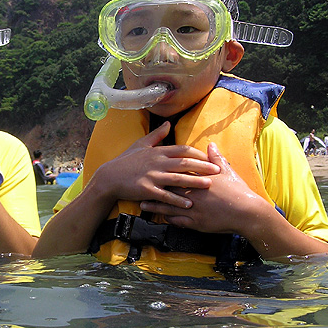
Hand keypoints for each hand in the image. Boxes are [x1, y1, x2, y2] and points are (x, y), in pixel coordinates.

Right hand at [92, 121, 220, 208]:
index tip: (210, 157)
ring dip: (194, 182)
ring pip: (178, 179)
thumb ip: (156, 135)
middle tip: (218, 170)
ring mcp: (152, 176)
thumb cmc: (125, 161)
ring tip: (209, 185)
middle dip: (203, 166)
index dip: (198, 153)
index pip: (182, 150)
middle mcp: (157, 162)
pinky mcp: (147, 190)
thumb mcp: (140, 145)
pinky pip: (166, 196)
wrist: (109, 177)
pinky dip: (178, 200)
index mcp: (158, 152)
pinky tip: (189, 204)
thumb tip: (168, 124)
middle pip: (184, 163)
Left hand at [140, 142, 265, 233]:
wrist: (247, 213)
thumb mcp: (227, 171)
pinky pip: (178, 221)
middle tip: (139, 187)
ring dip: (155, 206)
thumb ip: (216, 158)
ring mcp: (193, 209)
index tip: (150, 168)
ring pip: (169, 207)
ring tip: (142, 205)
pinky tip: (161, 218)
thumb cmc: (237, 190)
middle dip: (153, 188)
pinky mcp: (196, 223)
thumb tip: (210, 145)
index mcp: (199, 179)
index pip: (177, 173)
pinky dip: (169, 219)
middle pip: (168, 189)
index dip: (163, 171)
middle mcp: (193, 193)